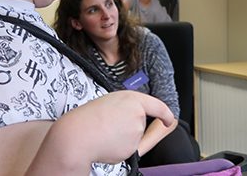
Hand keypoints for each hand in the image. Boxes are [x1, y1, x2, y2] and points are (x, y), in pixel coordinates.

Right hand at [26, 91, 172, 175]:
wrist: (77, 135)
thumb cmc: (88, 119)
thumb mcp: (110, 103)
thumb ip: (127, 108)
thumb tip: (138, 119)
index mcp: (132, 98)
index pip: (157, 106)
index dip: (165, 114)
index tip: (169, 120)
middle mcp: (138, 112)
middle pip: (140, 125)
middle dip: (128, 129)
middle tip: (109, 127)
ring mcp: (137, 130)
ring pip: (133, 138)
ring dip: (122, 138)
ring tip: (105, 133)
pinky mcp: (133, 146)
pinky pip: (128, 149)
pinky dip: (118, 149)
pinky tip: (106, 143)